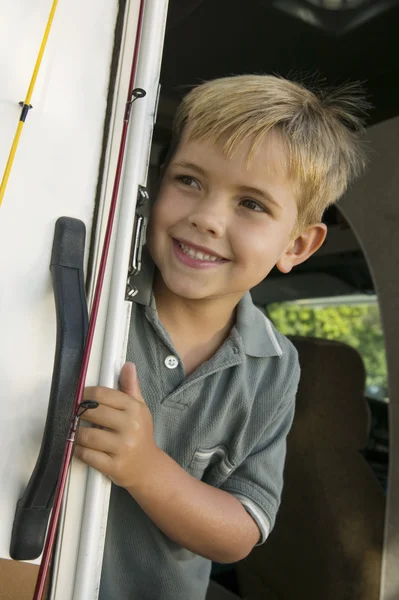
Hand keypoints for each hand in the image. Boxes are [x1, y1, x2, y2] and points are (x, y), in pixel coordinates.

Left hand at [75, 362, 157, 488]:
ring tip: (79, 432)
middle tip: (77, 415)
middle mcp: (129, 426)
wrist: (148, 467)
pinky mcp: (113, 466)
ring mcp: (122, 447)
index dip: (85, 394)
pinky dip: (79, 450)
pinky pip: (86, 455)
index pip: (101, 395)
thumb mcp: (140, 409)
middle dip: (79, 413)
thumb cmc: (141, 434)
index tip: (80, 398)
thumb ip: (131, 387)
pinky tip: (81, 447)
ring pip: (86, 435)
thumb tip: (128, 365)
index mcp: (134, 409)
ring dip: (77, 433)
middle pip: (91, 412)